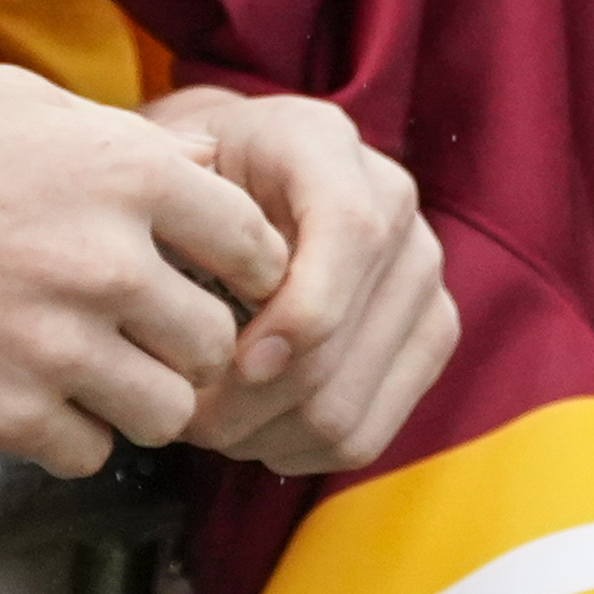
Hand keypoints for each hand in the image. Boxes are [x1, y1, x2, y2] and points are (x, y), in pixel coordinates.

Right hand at [0, 68, 289, 474]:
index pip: (253, 242)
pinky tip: (34, 400)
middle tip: (147, 336)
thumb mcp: (12, 100)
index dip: (243, 267)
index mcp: (123, 169)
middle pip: (220, 339)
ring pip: (169, 412)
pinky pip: (91, 453)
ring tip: (97, 376)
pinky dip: (73, 437)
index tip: (214, 280)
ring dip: (142, 399)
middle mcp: (108, 260)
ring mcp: (60, 346)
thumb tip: (198, 168)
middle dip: (190, 342)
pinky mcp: (8, 416)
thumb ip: (116, 137)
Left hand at [134, 90, 456, 473]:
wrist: (229, 177)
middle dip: (247, 400)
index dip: (297, 312)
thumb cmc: (184, 185)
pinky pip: (366, 434)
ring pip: (347, 407)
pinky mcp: (428, 334)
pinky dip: (297, 450)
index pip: (350, 233)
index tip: (230, 360)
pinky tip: (252, 428)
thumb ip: (182, 227)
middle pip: (339, 344)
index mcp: (324, 143)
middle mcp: (392, 201)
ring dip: (263, 433)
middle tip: (181, 412)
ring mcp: (420, 272)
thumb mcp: (166, 175)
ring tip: (207, 422)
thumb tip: (225, 330)